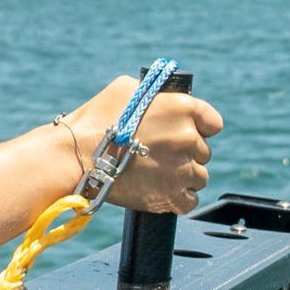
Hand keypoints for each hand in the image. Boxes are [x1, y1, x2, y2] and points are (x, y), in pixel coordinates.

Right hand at [65, 77, 224, 214]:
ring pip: (200, 177)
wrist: (76, 156)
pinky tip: (163, 191)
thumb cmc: (96, 118)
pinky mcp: (171, 196)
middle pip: (204, 152)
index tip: (187, 133)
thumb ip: (156, 95)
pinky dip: (179, 198)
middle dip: (185, 153)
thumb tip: (165, 98)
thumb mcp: (126, 89)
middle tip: (160, 154)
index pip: (213, 123)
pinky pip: (190, 201)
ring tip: (158, 173)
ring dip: (184, 176)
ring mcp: (182, 169)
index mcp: (184, 109)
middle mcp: (189, 138)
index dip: (201, 128)